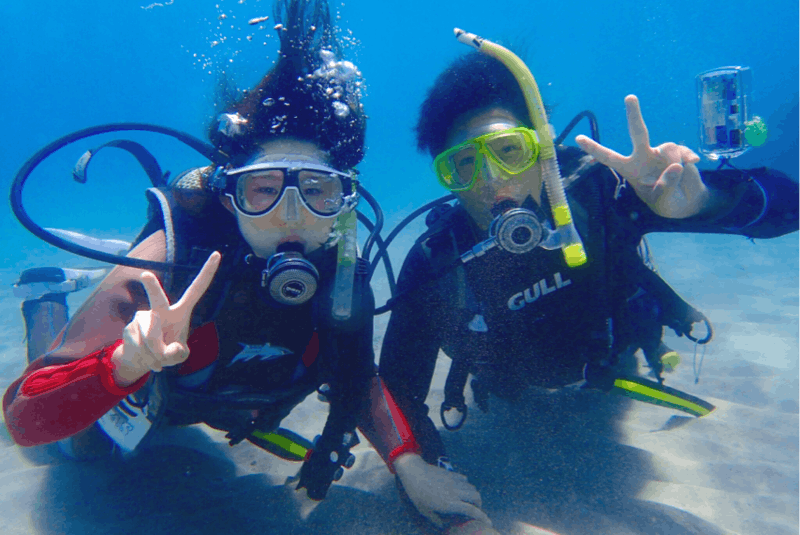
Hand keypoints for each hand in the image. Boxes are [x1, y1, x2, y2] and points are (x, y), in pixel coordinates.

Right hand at [112, 252, 220, 385]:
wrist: (142, 360)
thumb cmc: (167, 352)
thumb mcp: (178, 355)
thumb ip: (177, 353)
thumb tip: (169, 350)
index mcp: (181, 311)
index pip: (197, 289)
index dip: (207, 272)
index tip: (217, 253)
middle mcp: (161, 310)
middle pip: (157, 298)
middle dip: (152, 287)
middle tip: (145, 274)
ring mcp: (143, 317)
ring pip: (149, 336)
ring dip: (155, 354)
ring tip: (158, 359)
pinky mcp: (129, 327)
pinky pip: (139, 345)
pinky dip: (146, 358)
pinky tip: (147, 359)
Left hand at [394, 453, 491, 528]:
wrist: (414, 472)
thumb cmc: (417, 494)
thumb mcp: (424, 511)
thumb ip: (436, 520)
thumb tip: (444, 526)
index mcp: (449, 503)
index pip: (471, 510)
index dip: (482, 516)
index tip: (488, 521)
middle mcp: (455, 492)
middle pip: (476, 496)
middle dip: (479, 504)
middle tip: (475, 509)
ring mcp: (454, 481)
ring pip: (472, 487)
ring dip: (473, 494)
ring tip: (468, 499)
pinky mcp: (451, 474)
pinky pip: (464, 479)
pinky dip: (466, 485)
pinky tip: (460, 488)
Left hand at [576, 95, 713, 218]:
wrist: (687, 202)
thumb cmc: (666, 202)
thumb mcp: (662, 201)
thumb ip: (665, 186)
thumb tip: (676, 166)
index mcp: (631, 169)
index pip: (609, 158)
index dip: (594, 149)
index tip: (578, 138)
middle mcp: (643, 156)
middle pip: (638, 133)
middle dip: (634, 115)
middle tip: (630, 97)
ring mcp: (661, 152)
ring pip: (669, 149)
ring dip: (676, 163)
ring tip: (678, 177)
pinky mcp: (679, 151)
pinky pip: (684, 151)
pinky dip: (689, 158)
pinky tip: (693, 164)